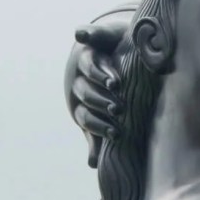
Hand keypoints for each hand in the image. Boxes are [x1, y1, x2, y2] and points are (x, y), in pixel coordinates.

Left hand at [64, 12, 132, 166]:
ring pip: (88, 68)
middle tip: (118, 110)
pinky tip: (81, 36)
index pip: (85, 116)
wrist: (116, 56)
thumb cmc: (114, 96)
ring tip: (115, 84)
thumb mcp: (109, 116)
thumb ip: (101, 134)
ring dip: (100, 76)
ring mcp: (87, 58)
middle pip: (85, 93)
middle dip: (101, 102)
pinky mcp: (97, 37)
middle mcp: (81, 80)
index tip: (116, 134)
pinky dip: (85, 35)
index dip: (98, 125)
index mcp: (82, 103)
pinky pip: (90, 36)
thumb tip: (92, 165)